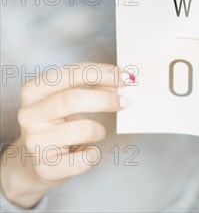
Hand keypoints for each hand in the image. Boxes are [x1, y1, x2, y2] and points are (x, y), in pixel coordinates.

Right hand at [0, 63, 127, 208]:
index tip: (125, 76)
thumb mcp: (67, 99)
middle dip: (105, 99)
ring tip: (97, 133)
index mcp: (34, 90)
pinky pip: (83, 159)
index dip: (102, 73)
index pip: (71, 73)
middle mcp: (30, 114)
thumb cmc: (57, 124)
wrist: (34, 162)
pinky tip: (87, 151)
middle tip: (124, 101)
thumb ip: (92, 87)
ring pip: (82, 129)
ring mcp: (35, 142)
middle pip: (72, 99)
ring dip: (99, 130)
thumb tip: (121, 79)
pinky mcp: (45, 167)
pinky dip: (93, 154)